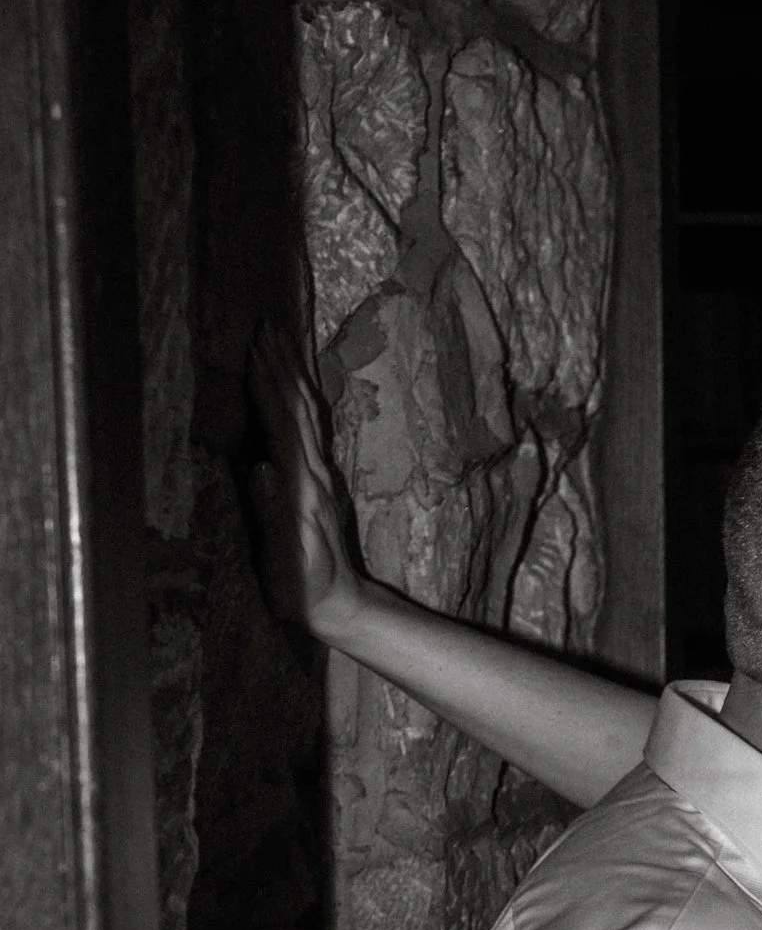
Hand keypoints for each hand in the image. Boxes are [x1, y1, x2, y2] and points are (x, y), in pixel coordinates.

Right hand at [246, 323, 366, 644]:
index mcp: (302, 486)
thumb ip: (274, 512)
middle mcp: (315, 473)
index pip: (284, 423)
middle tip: (267, 324)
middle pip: (300, 407)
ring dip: (293, 375)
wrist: (340, 605)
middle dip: (282, 365)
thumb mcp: (286, 556)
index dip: (268, 385)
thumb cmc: (304, 587)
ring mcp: (320, 476)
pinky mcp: (320, 483)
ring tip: (280, 341)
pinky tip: (295, 387)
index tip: (253, 348)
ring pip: (309, 413)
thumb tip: (262, 467)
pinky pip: (311, 428)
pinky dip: (302, 399)